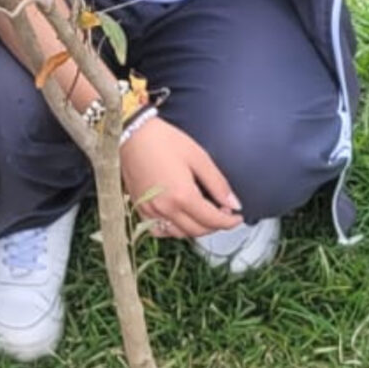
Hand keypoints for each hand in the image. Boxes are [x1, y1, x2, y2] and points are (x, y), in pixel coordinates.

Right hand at [121, 117, 241, 239]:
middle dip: (215, 225)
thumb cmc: (163, 140)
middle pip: (198, 230)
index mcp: (183, 195)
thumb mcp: (198, 158)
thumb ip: (218, 184)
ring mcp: (150, 210)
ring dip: (195, 229)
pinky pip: (159, 230)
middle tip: (222, 213)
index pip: (213, 220)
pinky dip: (173, 229)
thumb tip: (234, 203)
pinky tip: (179, 218)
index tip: (236, 216)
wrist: (132, 134)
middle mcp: (165, 207)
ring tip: (202, 215)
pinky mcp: (139, 207)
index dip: (230, 221)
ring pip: (179, 233)